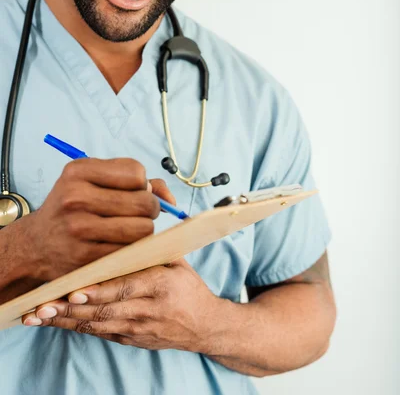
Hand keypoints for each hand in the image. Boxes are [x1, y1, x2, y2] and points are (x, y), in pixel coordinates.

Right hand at [23, 157, 175, 281]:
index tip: (132, 192)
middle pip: (144, 202)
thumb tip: (171, 199)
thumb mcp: (92, 181)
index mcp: (78, 171)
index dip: (142, 184)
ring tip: (128, 228)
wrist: (34, 245)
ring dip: (143, 230)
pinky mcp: (86, 256)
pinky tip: (118, 244)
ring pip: (142, 228)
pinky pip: (131, 251)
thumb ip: (135, 181)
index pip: (136, 172)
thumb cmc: (72, 209)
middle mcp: (76, 197)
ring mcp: (80, 227)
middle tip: (137, 213)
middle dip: (149, 208)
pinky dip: (132, 248)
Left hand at [23, 259, 222, 353]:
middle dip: (72, 308)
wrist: (205, 325)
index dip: (100, 291)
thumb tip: (134, 220)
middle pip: (105, 311)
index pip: (127, 288)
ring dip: (66, 320)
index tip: (76, 289)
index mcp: (161, 286)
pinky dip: (76, 327)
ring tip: (40, 314)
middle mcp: (148, 310)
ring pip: (97, 325)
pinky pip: (100, 334)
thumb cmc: (188, 287)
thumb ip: (155, 245)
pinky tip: (56, 322)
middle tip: (44, 304)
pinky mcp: (131, 339)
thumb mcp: (178, 261)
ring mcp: (138, 328)